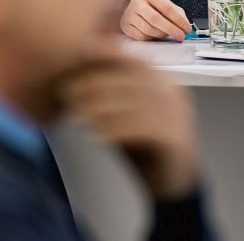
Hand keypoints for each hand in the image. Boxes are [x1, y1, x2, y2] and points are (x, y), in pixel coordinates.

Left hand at [57, 50, 199, 199]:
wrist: (172, 182)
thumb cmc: (144, 146)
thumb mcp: (124, 115)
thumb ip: (110, 96)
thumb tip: (75, 79)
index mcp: (160, 82)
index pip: (131, 60)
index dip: (101, 61)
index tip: (73, 68)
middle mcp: (171, 93)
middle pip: (132, 76)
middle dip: (94, 82)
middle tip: (66, 91)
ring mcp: (177, 115)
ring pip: (135, 100)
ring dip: (100, 105)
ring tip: (76, 113)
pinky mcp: (176, 139)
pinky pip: (144, 127)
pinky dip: (117, 129)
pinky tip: (97, 136)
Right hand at [121, 0, 190, 41]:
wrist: (135, 9)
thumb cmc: (154, 7)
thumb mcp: (166, 5)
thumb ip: (178, 13)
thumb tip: (185, 25)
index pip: (167, 8)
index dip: (179, 20)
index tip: (187, 29)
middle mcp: (137, 2)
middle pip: (156, 19)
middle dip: (171, 29)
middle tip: (181, 36)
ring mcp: (129, 14)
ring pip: (148, 30)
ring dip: (161, 35)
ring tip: (167, 33)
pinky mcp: (125, 25)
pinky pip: (141, 37)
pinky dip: (151, 38)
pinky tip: (154, 34)